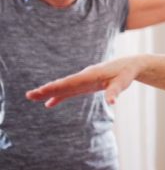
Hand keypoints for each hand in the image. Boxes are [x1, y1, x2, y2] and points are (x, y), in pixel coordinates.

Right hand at [26, 57, 142, 107]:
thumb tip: (111, 102)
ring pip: (64, 87)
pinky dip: (60, 96)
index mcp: (90, 75)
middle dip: (46, 90)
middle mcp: (84, 76)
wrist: (129, 65)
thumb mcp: (123, 83)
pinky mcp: (86, 84)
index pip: (70, 83)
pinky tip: (49, 104)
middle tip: (29, 95)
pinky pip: (70, 91)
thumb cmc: (126, 74)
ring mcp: (83, 80)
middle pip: (62, 84)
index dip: (55, 88)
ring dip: (49, 92)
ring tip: (33, 97)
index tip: (41, 91)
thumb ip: (115, 92)